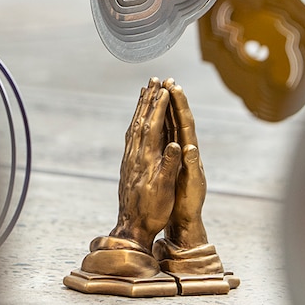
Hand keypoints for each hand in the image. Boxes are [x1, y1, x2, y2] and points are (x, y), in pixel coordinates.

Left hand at [108, 77, 181, 250]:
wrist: (131, 226)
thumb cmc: (152, 211)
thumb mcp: (164, 190)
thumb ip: (170, 166)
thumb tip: (178, 145)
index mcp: (146, 158)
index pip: (154, 126)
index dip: (159, 106)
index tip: (165, 88)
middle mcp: (135, 154)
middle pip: (142, 120)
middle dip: (149, 99)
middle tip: (154, 79)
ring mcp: (129, 158)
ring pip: (135, 125)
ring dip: (141, 107)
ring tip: (145, 90)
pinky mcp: (127, 163)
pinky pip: (131, 135)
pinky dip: (136, 121)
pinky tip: (137, 119)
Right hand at [162, 79, 208, 248]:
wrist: (186, 219)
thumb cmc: (189, 203)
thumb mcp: (192, 184)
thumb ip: (190, 166)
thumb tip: (189, 147)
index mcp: (190, 152)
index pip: (185, 123)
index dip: (180, 105)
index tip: (174, 87)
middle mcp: (185, 149)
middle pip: (177, 119)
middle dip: (172, 99)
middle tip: (166, 79)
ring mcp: (177, 153)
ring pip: (168, 125)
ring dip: (163, 108)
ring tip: (157, 91)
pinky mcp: (170, 159)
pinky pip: (162, 136)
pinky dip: (157, 123)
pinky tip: (150, 117)